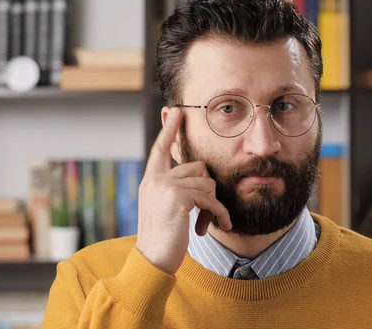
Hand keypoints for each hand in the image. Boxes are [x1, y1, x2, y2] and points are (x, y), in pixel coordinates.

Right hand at [136, 107, 231, 275]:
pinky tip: (220, 227)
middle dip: (208, 191)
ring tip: (207, 224)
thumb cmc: (164, 238)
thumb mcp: (165, 208)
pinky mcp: (177, 197)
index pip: (161, 149)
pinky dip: (219, 214)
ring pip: (207, 183)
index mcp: (151, 181)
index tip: (177, 111)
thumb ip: (175, 189)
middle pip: (197, 168)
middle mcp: (155, 179)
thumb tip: (200, 174)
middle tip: (207, 214)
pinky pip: (210, 198)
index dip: (170, 130)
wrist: (153, 260)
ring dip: (213, 206)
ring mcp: (165, 186)